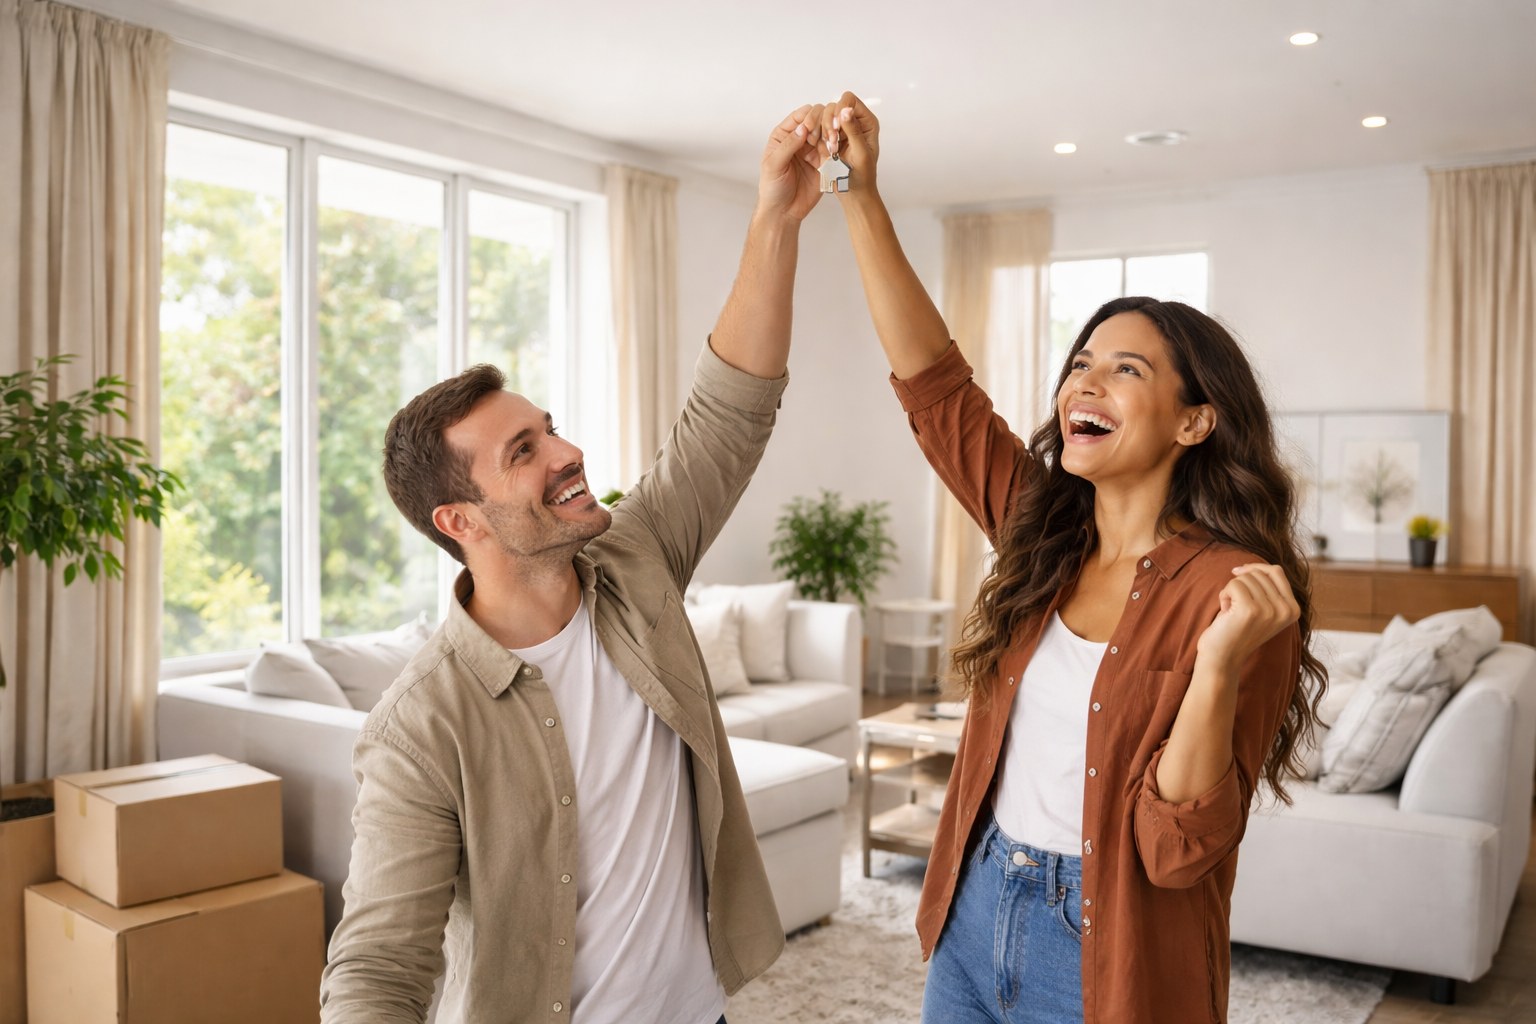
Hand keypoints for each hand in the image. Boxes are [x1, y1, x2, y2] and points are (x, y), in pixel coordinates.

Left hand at [757, 103, 826, 222]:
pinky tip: (834, 155)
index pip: (800, 115)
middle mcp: (800, 138)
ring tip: (830, 147)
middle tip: (823, 139)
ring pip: (828, 132)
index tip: (811, 129)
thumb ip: (788, 145)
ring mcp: (813, 149)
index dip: (809, 117)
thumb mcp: (774, 165)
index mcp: (784, 134)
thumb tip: (803, 127)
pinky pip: (834, 149)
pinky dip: (836, 149)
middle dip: (823, 124)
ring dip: (832, 136)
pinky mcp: (824, 162)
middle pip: (817, 119)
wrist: (784, 211)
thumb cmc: (772, 188)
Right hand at [820, 91, 880, 196]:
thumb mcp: (861, 154)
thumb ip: (854, 131)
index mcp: (866, 122)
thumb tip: (846, 110)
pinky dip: (817, 139)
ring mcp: (839, 130)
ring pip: (823, 116)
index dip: (840, 110)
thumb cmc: (862, 176)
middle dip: (829, 123)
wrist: (852, 192)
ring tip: (831, 150)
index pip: (849, 100)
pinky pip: (817, 129)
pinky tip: (826, 152)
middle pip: (833, 105)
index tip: (837, 128)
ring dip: (823, 132)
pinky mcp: (828, 138)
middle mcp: (853, 122)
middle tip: (832, 142)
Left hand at [1195, 564, 1299, 670]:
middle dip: (1241, 584)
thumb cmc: (1237, 630)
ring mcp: (1270, 610)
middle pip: (1259, 573)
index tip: (1238, 573)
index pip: (1277, 571)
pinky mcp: (1250, 610)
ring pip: (1246, 578)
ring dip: (1231, 591)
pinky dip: (1224, 595)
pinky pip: (1234, 584)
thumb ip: (1268, 590)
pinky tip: (1225, 612)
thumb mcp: (1262, 610)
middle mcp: (1286, 610)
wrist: (1222, 658)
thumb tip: (1256, 566)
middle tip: (1236, 606)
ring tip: (1232, 612)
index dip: (1255, 568)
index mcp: (1293, 609)